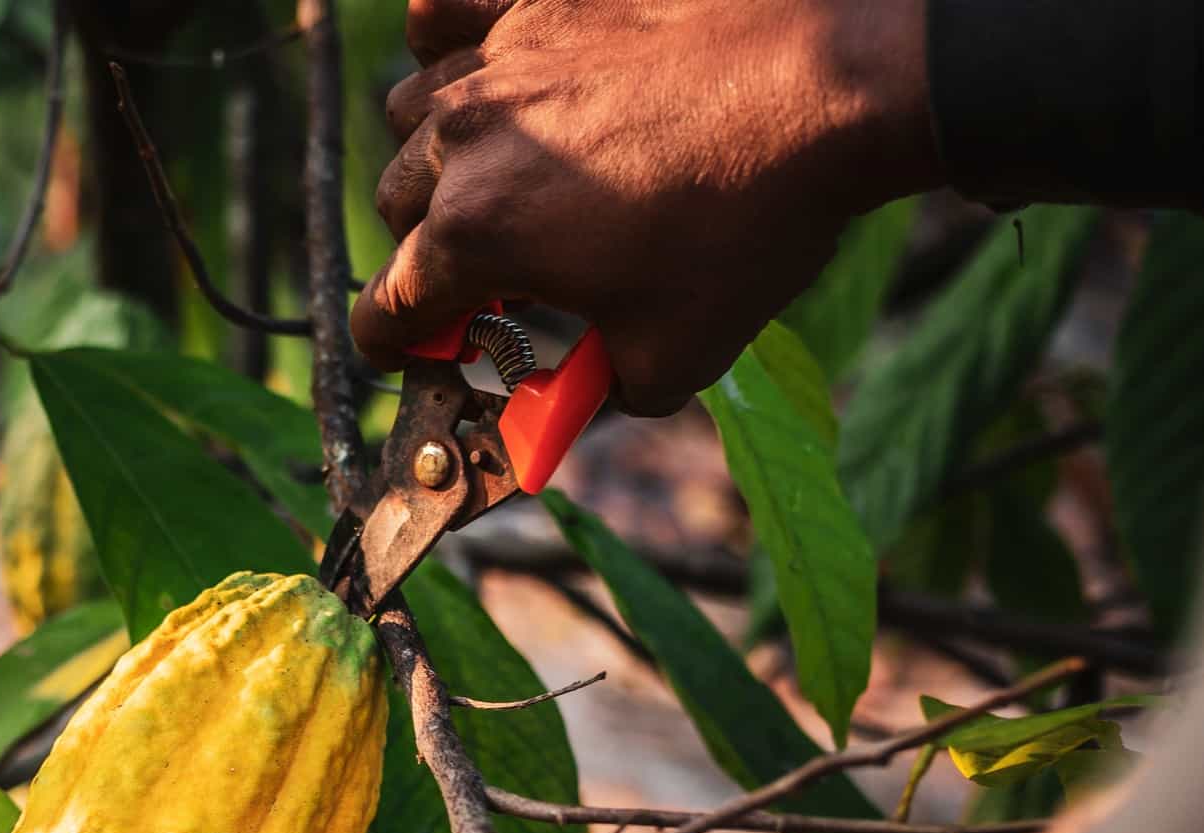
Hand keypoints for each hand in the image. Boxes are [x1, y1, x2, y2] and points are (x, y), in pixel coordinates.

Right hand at [352, 0, 943, 413]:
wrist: (832, 85)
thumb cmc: (750, 224)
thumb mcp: (675, 356)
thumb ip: (593, 395)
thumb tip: (568, 406)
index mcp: (478, 235)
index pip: (386, 307)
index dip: (395, 345)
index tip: (414, 353)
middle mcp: (464, 140)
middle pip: (397, 209)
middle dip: (428, 253)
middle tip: (492, 275)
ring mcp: (498, 57)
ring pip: (412, 116)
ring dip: (437, 157)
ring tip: (498, 174)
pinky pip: (441, 10)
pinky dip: (445, 41)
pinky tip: (489, 70)